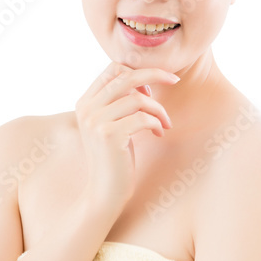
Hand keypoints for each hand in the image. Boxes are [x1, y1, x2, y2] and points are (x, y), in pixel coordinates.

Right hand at [73, 61, 178, 210]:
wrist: (105, 192)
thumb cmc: (115, 157)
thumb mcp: (112, 124)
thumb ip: (118, 101)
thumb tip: (142, 77)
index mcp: (85, 102)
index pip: (112, 68)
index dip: (138, 70)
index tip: (156, 82)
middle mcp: (86, 108)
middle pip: (126, 76)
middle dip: (156, 74)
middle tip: (176, 80)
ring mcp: (96, 121)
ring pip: (138, 99)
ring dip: (159, 109)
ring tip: (165, 123)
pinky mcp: (109, 135)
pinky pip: (143, 118)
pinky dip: (157, 123)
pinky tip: (159, 134)